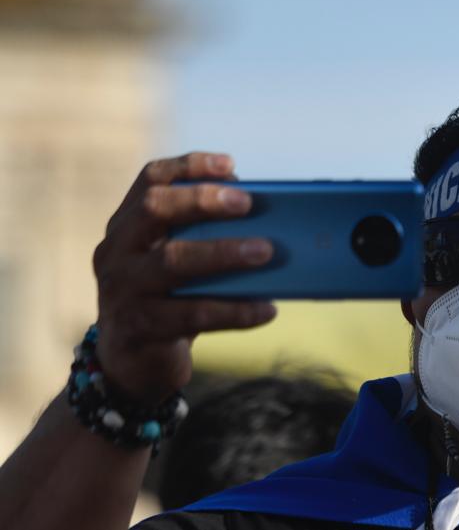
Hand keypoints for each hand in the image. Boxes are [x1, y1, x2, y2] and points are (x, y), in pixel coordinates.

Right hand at [92, 152, 276, 403]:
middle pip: (154, 210)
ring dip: (224, 253)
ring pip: (173, 262)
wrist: (133, 364)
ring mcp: (123, 290)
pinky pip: (193, 315)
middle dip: (203, 201)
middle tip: (248, 204)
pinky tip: (266, 309)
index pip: (151, 180)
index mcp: (128, 225)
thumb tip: (270, 217)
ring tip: (266, 252)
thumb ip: (203, 237)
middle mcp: (118, 251)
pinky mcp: (140, 328)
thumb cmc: (169, 299)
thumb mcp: (176, 262)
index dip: (189, 166)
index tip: (231, 166)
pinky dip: (235, 311)